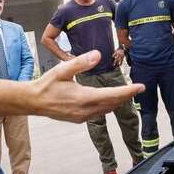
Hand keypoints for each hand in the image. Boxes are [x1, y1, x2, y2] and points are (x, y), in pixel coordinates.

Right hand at [29, 50, 143, 122]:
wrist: (33, 101)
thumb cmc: (46, 84)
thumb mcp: (62, 70)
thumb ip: (81, 62)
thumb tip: (98, 54)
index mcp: (84, 98)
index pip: (112, 94)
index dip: (128, 91)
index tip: (140, 87)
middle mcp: (85, 110)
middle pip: (113, 103)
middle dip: (126, 96)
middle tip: (138, 88)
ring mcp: (82, 116)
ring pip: (106, 109)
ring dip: (117, 102)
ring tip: (128, 93)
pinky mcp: (79, 118)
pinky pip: (98, 113)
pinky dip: (107, 106)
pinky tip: (109, 100)